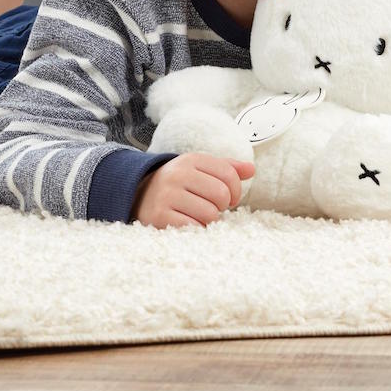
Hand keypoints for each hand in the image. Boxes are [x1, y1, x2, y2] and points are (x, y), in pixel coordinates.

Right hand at [131, 153, 255, 228]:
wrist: (139, 195)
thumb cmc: (179, 184)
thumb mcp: (199, 169)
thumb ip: (226, 168)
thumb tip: (252, 170)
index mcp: (190, 160)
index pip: (228, 173)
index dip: (236, 190)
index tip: (230, 198)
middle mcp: (178, 174)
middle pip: (221, 194)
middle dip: (222, 206)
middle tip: (212, 207)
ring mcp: (167, 195)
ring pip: (210, 214)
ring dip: (210, 220)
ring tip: (199, 215)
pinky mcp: (159, 216)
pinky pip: (194, 228)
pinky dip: (197, 229)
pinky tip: (190, 224)